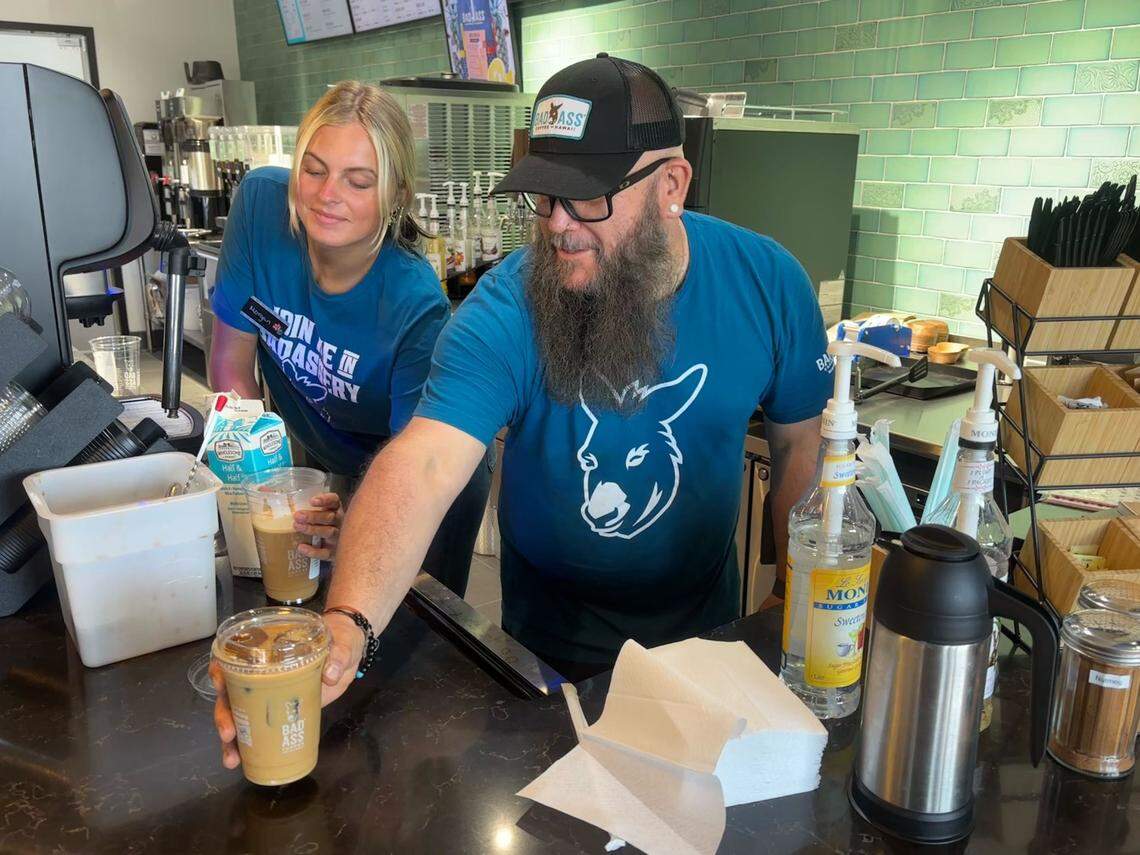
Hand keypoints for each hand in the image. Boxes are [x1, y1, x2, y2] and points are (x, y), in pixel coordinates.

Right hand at [210, 612, 362, 769]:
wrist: (350, 655)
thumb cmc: (340, 638)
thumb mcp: (342, 642)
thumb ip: (337, 655)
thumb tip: (330, 675)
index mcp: (268, 650)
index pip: (234, 657)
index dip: (220, 670)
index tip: (220, 685)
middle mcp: (261, 673)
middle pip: (231, 693)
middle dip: (225, 715)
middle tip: (229, 733)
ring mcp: (269, 694)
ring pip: (240, 716)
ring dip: (231, 739)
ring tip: (233, 759)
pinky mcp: (281, 711)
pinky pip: (260, 729)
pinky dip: (249, 745)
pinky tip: (243, 761)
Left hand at [294, 493, 342, 560]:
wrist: (343, 551)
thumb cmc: (323, 527)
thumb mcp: (321, 516)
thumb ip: (311, 511)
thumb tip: (291, 508)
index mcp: (337, 510)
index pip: (334, 501)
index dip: (324, 500)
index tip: (312, 501)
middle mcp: (341, 523)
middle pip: (329, 517)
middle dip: (313, 516)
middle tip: (297, 516)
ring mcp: (339, 538)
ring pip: (328, 532)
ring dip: (312, 529)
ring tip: (297, 527)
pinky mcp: (335, 553)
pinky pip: (326, 553)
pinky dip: (313, 551)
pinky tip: (301, 547)